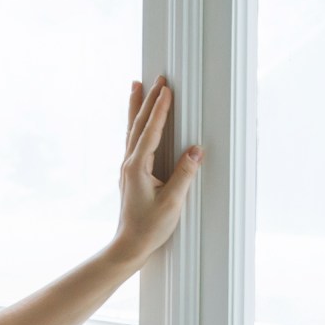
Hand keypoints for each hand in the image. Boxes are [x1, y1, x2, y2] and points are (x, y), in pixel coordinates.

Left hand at [108, 76, 202, 267]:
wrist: (128, 246)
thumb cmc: (150, 227)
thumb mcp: (172, 202)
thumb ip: (184, 174)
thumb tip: (196, 149)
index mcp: (136, 168)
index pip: (150, 131)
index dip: (159, 109)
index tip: (166, 88)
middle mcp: (128, 164)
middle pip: (138, 125)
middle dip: (148, 100)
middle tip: (156, 77)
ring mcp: (128, 169)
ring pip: (132, 130)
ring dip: (136, 107)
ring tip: (137, 85)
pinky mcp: (131, 174)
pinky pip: (133, 141)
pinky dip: (136, 124)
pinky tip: (138, 120)